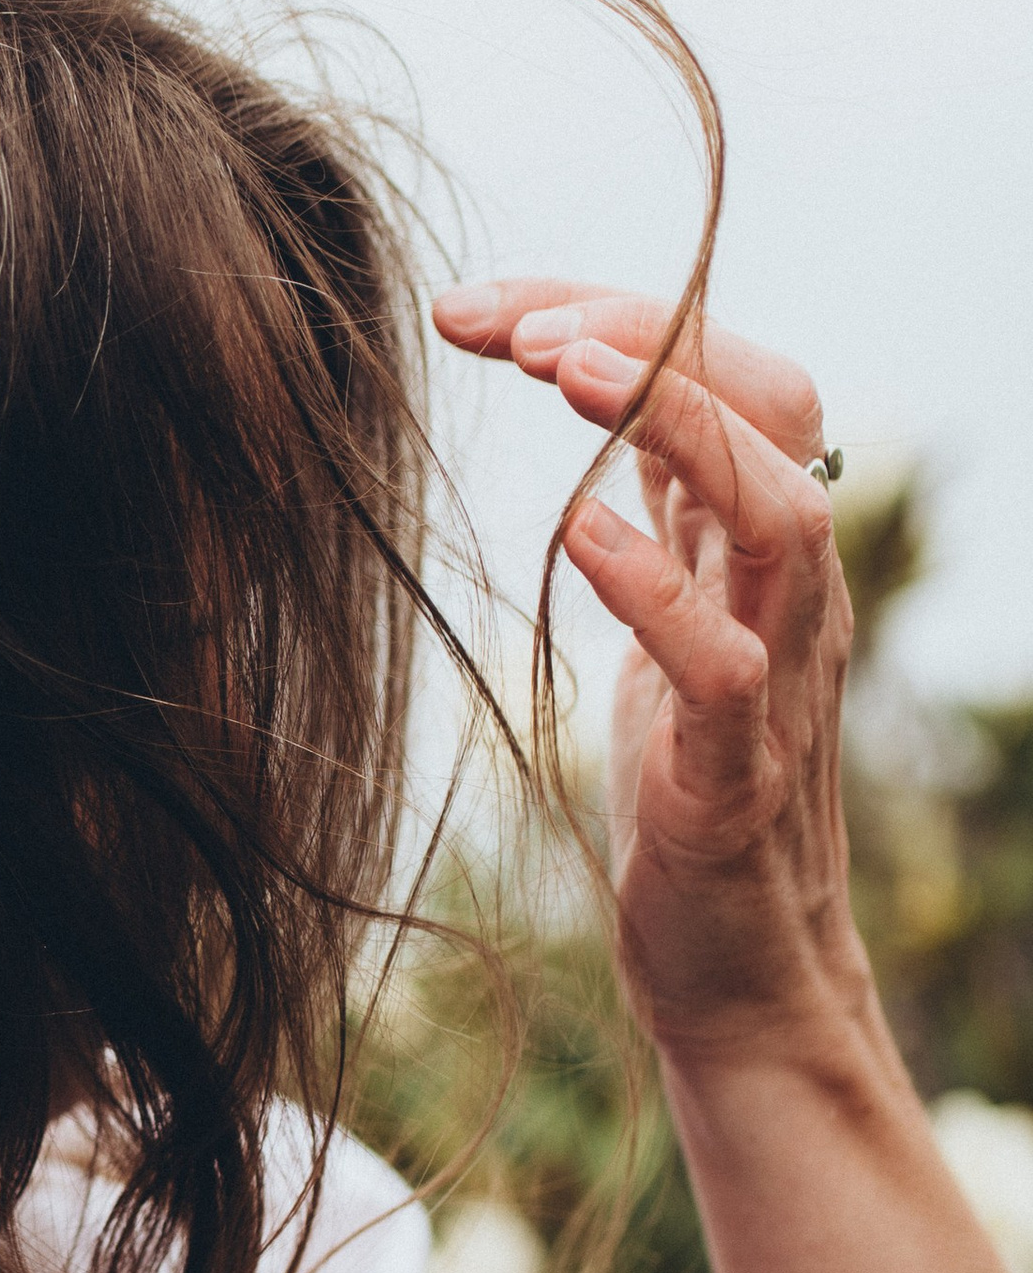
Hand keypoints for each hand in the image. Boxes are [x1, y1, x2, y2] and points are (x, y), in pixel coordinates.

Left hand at [433, 279, 875, 1062]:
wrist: (739, 967)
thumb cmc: (693, 783)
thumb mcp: (671, 612)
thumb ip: (660, 504)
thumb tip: (602, 378)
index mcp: (765, 546)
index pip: (729, 372)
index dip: (614, 311)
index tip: (478, 305)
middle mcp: (793, 592)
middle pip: (775, 406)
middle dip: (654, 333)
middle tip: (520, 326)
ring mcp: (778, 681)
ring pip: (781, 511)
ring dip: (676, 423)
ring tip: (566, 373)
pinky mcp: (738, 777)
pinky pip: (724, 664)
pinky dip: (654, 588)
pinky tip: (577, 532)